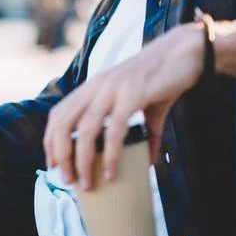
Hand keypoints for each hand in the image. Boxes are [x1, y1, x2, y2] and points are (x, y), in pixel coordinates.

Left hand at [42, 24, 205, 189]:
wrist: (185, 51)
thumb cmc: (162, 78)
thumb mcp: (144, 106)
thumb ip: (142, 133)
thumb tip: (146, 163)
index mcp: (93, 87)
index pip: (59, 114)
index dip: (50, 140)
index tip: (54, 165)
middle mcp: (96, 86)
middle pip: (63, 124)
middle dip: (61, 156)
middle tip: (69, 180)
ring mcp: (112, 89)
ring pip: (85, 130)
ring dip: (82, 161)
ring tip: (87, 184)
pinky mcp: (132, 94)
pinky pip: (114, 129)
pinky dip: (110, 155)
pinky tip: (111, 173)